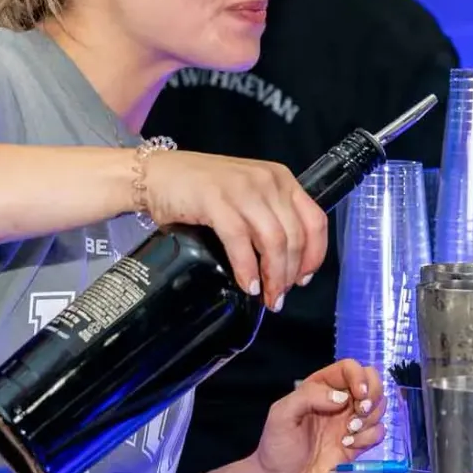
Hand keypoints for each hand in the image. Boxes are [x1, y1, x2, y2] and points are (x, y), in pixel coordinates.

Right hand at [141, 150, 327, 308]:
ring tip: (266, 296)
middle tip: (279, 297)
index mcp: (281, 179)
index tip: (303, 279)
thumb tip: (286, 265)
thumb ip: (268, 219)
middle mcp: (268, 181)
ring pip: (274, 241)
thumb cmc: (200, 189)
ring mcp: (242, 189)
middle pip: (295, 236)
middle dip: (290, 274)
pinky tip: (247, 283)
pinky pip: (241, 241)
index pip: (315, 220)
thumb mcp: (246, 197)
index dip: (314, 255)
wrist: (157, 175)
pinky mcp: (216, 200)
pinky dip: (247, 268)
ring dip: (273, 276)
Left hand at [251, 360, 386, 472]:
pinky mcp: (356, 444)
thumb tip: (342, 398)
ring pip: (378, 407)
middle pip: (371, 383)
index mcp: (319, 388)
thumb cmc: (276, 449)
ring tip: (348, 432)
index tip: (358, 395)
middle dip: (373, 395)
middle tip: (359, 412)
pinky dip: (370, 437)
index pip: (349, 368)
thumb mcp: (281, 415)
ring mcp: (349, 423)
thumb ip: (308, 397)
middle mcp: (338, 402)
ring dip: (370, 418)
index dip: (359, 376)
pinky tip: (348, 446)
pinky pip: (378, 432)